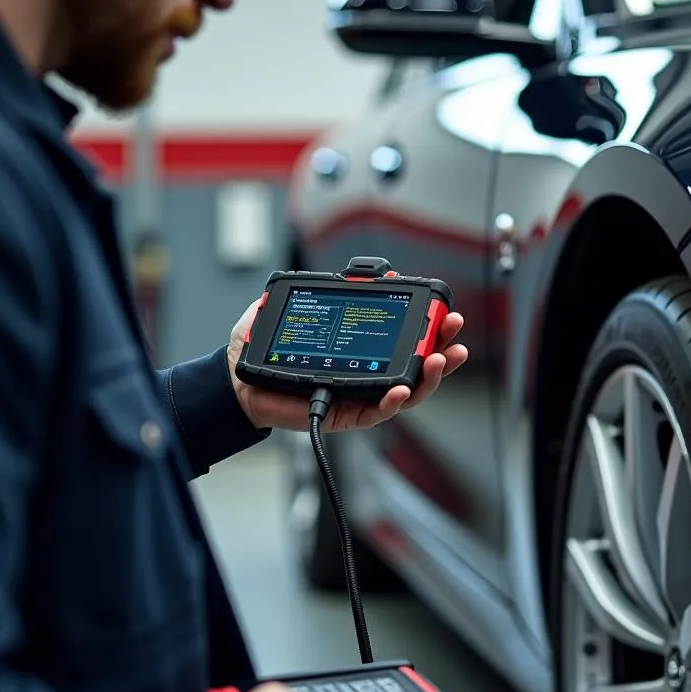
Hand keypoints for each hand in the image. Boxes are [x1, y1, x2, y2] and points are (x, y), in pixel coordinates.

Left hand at [227, 298, 467, 431]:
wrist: (237, 381)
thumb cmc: (267, 348)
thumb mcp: (297, 308)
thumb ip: (324, 290)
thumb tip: (355, 276)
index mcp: (364, 347)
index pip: (404, 336)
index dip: (427, 326)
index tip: (444, 310)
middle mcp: (368, 372)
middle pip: (416, 365)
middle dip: (442, 349)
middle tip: (453, 333)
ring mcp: (358, 395)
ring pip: (406, 392)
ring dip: (429, 378)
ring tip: (440, 360)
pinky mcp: (344, 414)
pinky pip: (374, 413)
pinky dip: (392, 402)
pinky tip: (401, 389)